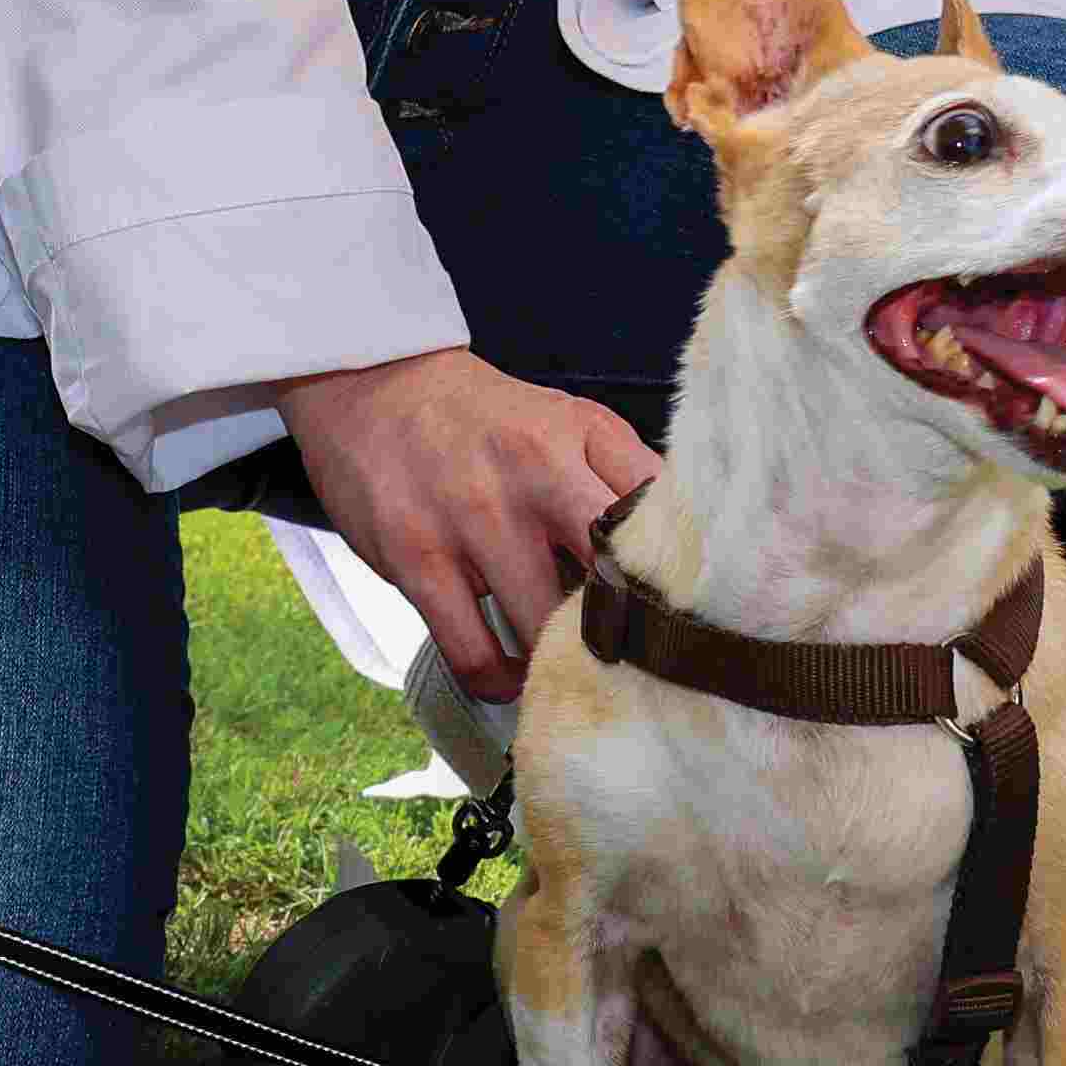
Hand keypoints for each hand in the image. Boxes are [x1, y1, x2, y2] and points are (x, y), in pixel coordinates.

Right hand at [273, 347, 658, 703]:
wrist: (374, 385)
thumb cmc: (488, 419)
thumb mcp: (573, 421)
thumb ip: (631, 475)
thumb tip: (690, 542)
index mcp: (575, 444)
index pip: (655, 520)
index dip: (681, 578)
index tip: (689, 617)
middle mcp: (527, 479)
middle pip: (607, 585)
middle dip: (629, 635)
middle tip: (635, 660)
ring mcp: (469, 523)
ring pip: (541, 632)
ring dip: (560, 661)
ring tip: (568, 664)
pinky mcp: (416, 561)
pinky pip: (473, 653)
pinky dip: (500, 680)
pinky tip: (512, 674)